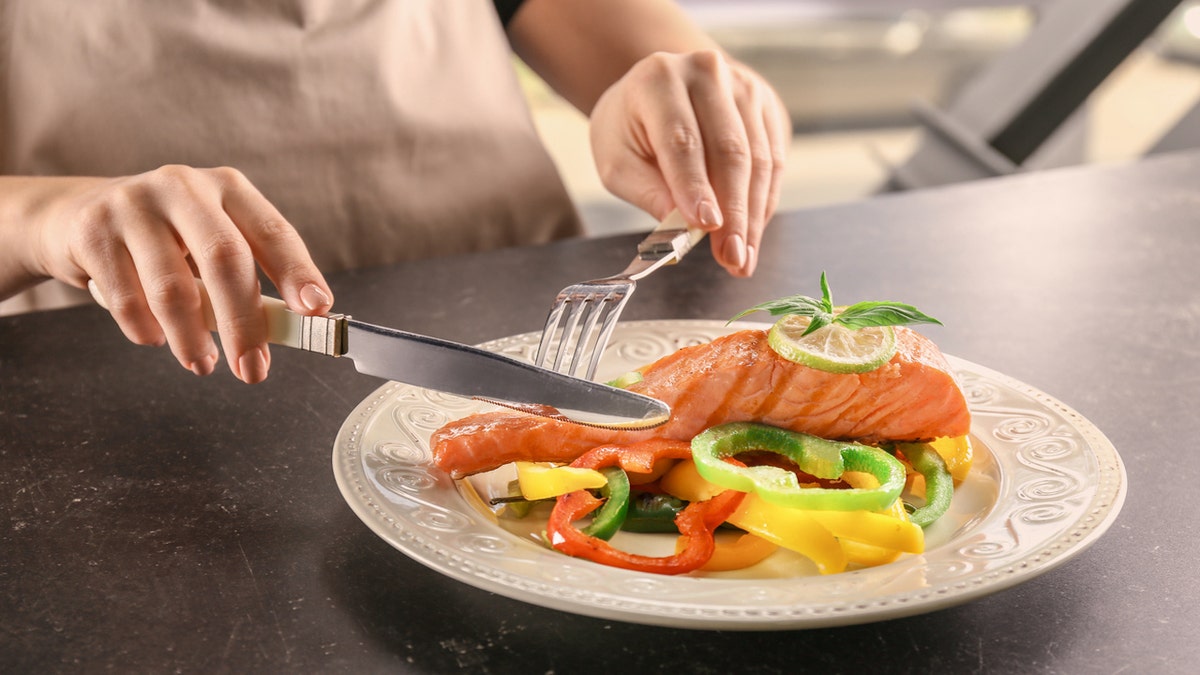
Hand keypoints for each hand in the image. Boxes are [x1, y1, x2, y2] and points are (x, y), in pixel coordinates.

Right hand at [30, 165, 331, 382]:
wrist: (76, 216)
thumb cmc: (165, 240)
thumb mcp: (210, 244)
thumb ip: (247, 280)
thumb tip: (290, 331)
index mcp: (229, 188)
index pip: (274, 232)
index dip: (298, 272)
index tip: (317, 309)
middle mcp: (184, 187)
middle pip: (225, 259)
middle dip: (244, 322)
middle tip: (253, 369)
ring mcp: (134, 204)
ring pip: (172, 287)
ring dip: (192, 338)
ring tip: (203, 364)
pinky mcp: (93, 230)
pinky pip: (126, 298)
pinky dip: (146, 330)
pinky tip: (155, 339)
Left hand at [589, 49, 790, 276]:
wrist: (657, 90)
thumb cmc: (630, 129)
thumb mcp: (617, 161)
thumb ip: (648, 192)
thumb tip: (684, 229)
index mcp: (659, 80)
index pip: (683, 140)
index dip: (696, 187)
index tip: (707, 228)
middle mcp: (706, 72)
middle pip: (730, 150)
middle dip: (734, 213)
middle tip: (733, 258)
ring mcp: (743, 84)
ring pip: (760, 159)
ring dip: (754, 215)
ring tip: (744, 258)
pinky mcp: (766, 104)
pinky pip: (774, 159)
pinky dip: (764, 201)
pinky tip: (752, 232)